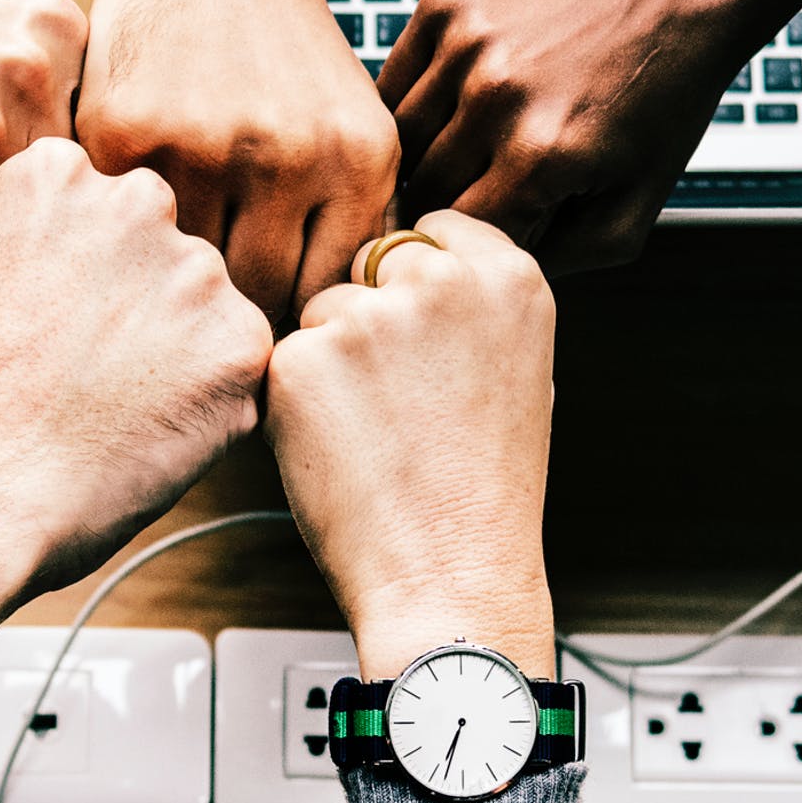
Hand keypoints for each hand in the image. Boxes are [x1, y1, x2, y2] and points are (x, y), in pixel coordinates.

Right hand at [0, 139, 270, 802]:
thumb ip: (26, 244)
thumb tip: (54, 243)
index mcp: (49, 173)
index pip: (113, 193)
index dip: (98, 273)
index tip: (72, 325)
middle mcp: (130, 205)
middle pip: (171, 247)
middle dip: (145, 315)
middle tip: (90, 387)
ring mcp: (190, 277)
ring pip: (211, 314)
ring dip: (176, 368)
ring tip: (107, 423)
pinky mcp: (235, 354)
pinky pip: (246, 378)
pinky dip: (208, 419)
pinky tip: (145, 446)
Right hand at [78, 0, 398, 323]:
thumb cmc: (282, 47)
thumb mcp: (351, 122)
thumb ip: (349, 221)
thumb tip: (332, 333)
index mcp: (357, 161)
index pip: (327, 296)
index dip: (296, 325)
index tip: (269, 328)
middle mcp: (287, 158)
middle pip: (258, 299)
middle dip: (234, 316)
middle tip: (209, 319)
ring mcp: (201, 147)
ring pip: (185, 272)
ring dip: (172, 282)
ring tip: (164, 284)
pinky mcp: (125, 135)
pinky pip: (125, 225)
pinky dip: (124, 234)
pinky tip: (126, 229)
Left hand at [265, 212, 555, 676]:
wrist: (450, 574)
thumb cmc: (483, 488)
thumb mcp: (517, 369)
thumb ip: (471, 304)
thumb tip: (414, 262)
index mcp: (508, 277)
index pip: (432, 228)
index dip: (416, 281)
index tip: (423, 330)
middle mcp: (440, 281)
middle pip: (372, 262)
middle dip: (371, 313)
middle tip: (400, 399)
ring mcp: (367, 316)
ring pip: (322, 311)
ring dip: (331, 358)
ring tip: (377, 433)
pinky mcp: (302, 359)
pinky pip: (284, 359)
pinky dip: (298, 400)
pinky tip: (341, 449)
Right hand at [379, 0, 759, 273]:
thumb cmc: (664, 97)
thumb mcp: (637, 205)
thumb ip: (562, 259)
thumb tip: (487, 273)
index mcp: (541, 156)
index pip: (459, 238)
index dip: (471, 248)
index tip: (489, 238)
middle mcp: (495, 96)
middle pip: (421, 190)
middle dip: (445, 206)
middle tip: (478, 198)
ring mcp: (466, 42)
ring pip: (398, 137)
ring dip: (423, 156)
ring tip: (467, 154)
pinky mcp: (448, 1)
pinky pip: (395, 79)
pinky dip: (413, 102)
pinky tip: (454, 107)